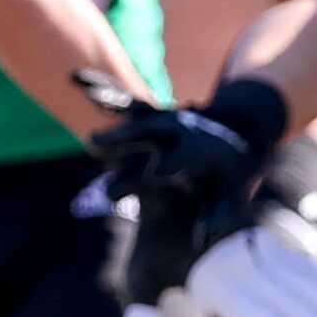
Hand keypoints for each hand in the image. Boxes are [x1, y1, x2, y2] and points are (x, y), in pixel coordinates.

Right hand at [81, 72, 285, 208]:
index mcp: (199, 152)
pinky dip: (101, 89)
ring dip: (108, 103)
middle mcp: (181, 130)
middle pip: (148, 132)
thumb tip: (200, 237)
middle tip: (94, 144)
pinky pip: (123, 101)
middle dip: (122, 137)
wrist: (240, 135)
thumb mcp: (232, 198)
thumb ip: (218, 217)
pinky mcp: (151, 113)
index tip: (148, 177)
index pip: (176, 162)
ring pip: (134, 110)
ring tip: (84, 98)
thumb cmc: (230, 176)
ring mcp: (164, 118)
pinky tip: (75, 78)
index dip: (161, 170)